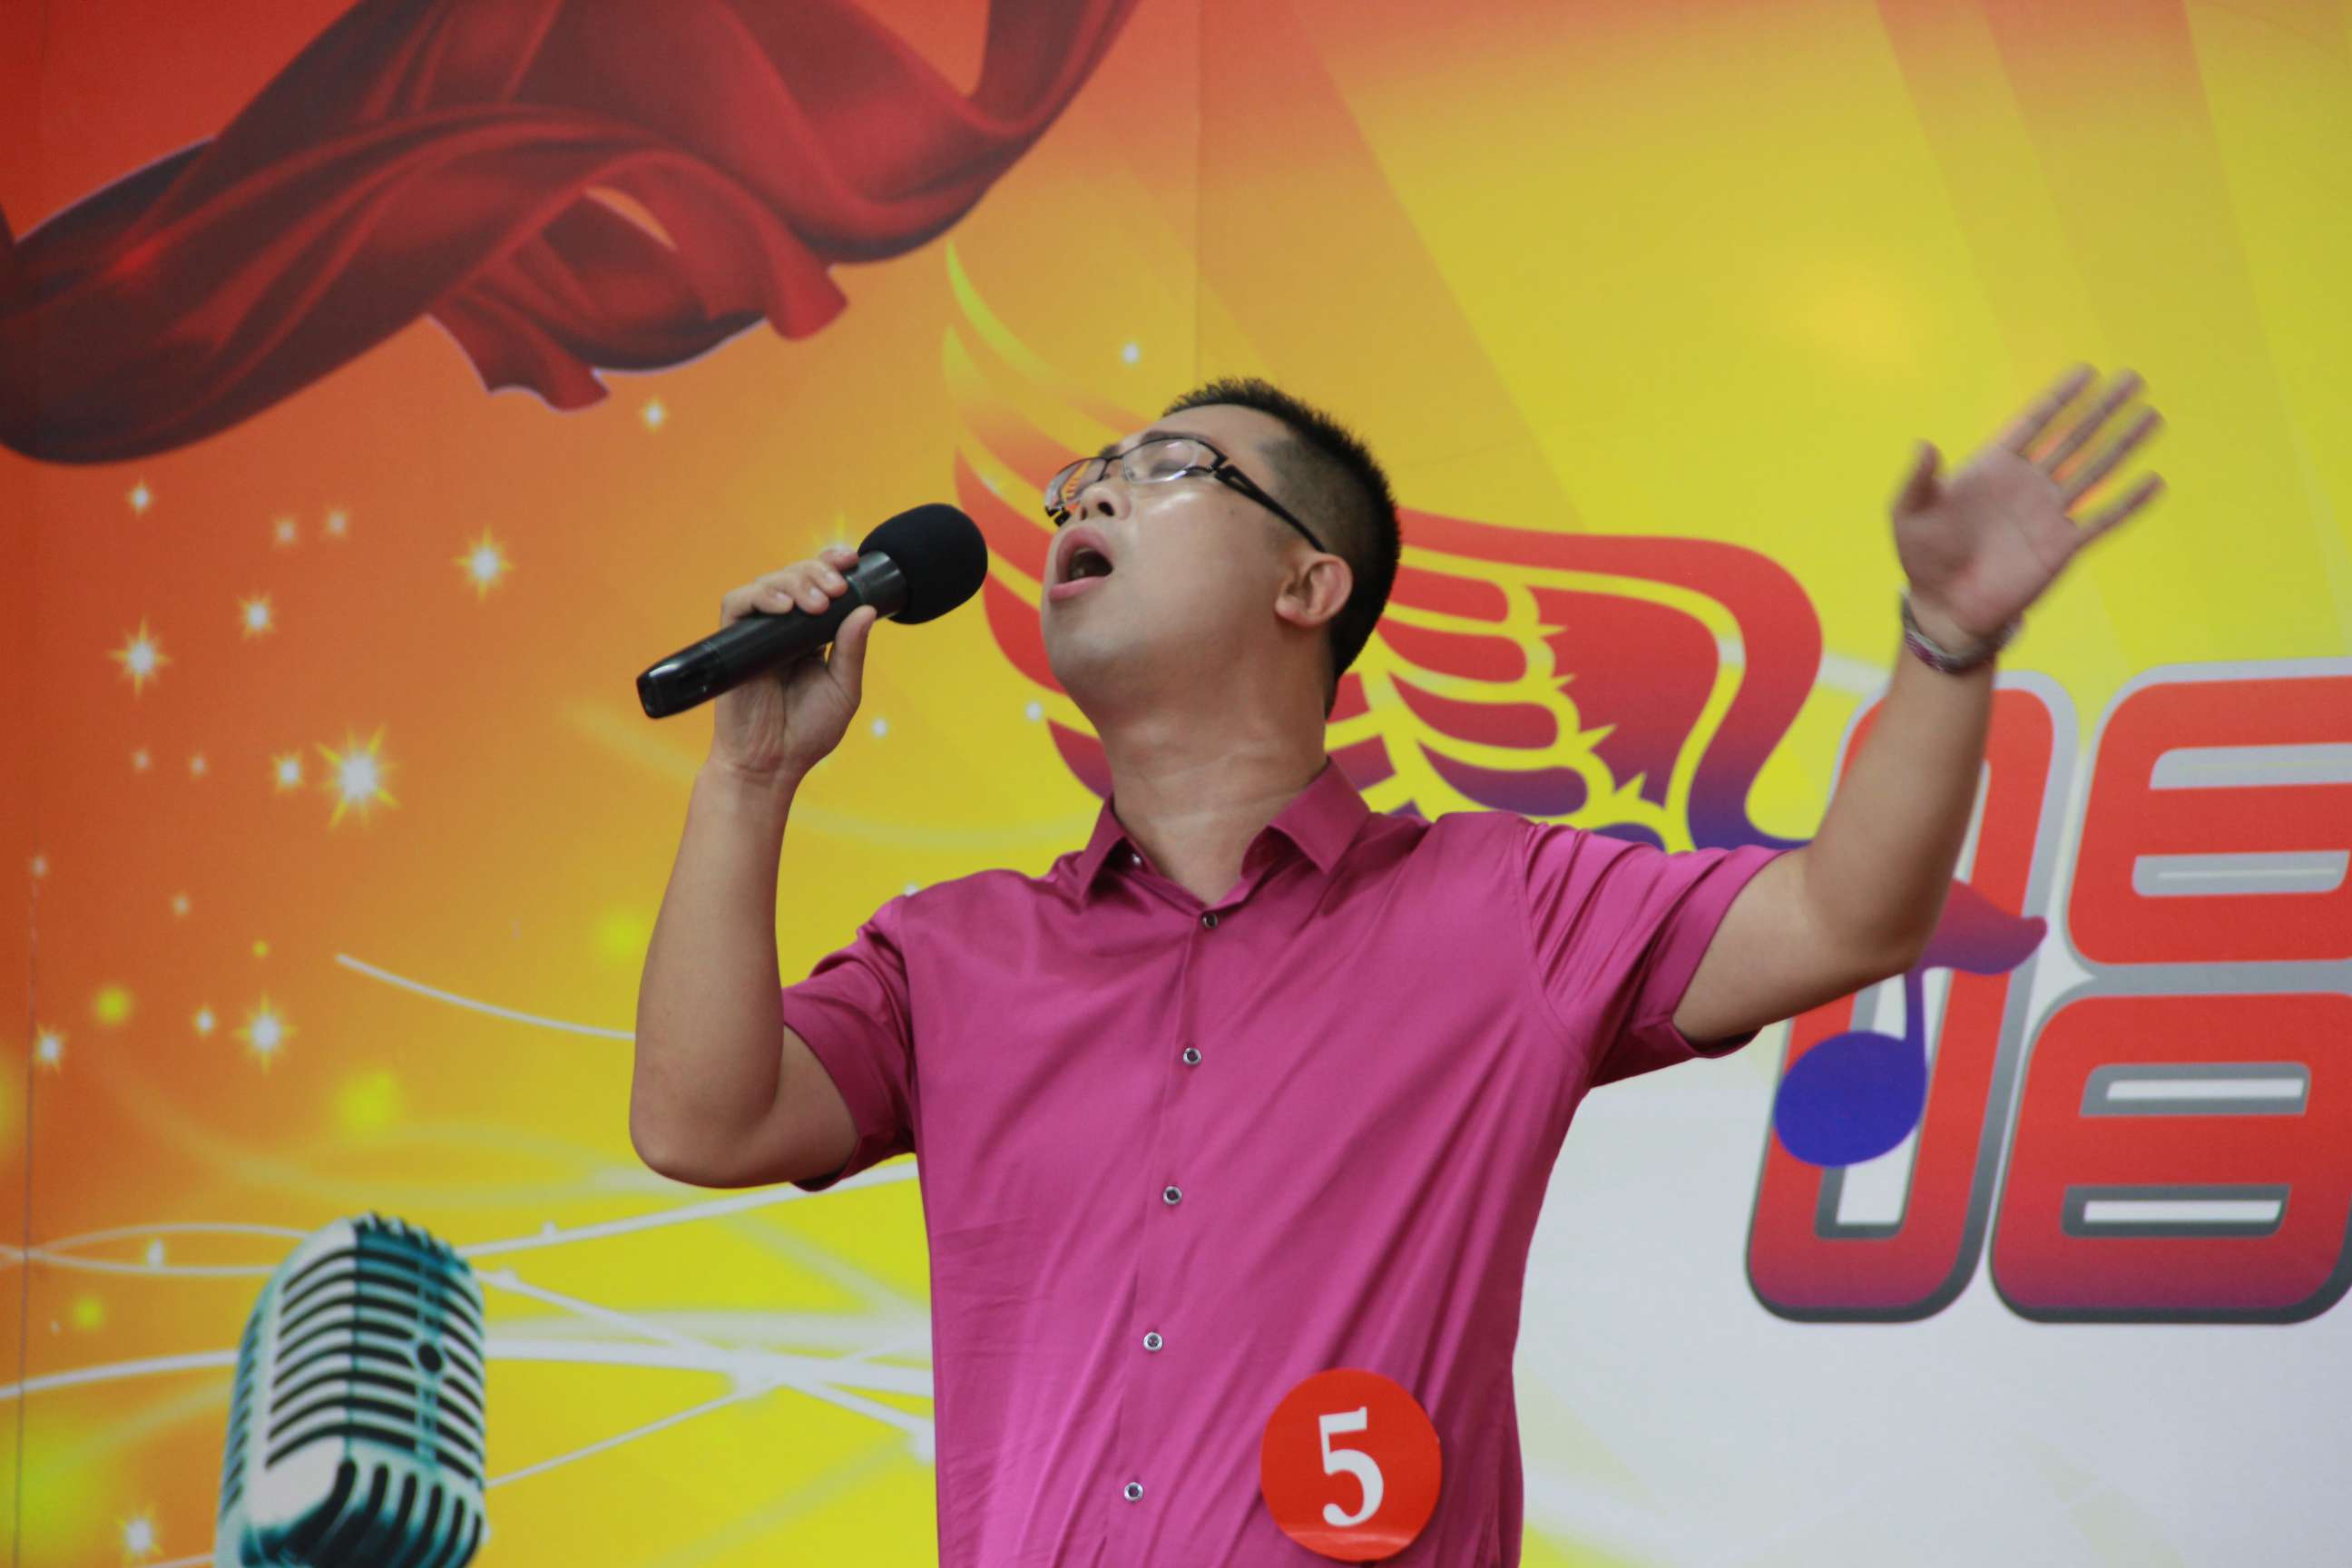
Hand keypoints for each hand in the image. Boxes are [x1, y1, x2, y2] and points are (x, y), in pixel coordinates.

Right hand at [708, 546, 877, 783]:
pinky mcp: (732, 642)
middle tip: (836, 589)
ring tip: (816, 603)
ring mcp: (757, 633)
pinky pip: (738, 603)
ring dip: (794, 582)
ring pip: (769, 582)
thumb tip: (866, 610)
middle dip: (818, 572)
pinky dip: (760, 596)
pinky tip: (782, 606)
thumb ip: (852, 651)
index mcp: (812, 635)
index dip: (831, 564)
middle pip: (796, 576)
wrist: (770, 764)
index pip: (819, 586)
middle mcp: (784, 628)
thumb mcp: (843, 689)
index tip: (851, 558)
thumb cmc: (806, 732)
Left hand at [1891, 365, 2167, 646]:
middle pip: (2073, 438)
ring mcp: (2048, 514)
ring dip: (2123, 444)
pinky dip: (2128, 503)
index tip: (2086, 372)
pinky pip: (2102, 520)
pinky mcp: (2062, 546)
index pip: (2033, 423)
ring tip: (2152, 416)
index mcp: (1993, 468)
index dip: (2059, 398)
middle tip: (2133, 379)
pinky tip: (2154, 482)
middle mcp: (2027, 484)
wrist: (1945, 607)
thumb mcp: (1908, 515)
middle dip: (2102, 409)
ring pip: (2094, 470)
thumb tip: (1923, 446)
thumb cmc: (1922, 558)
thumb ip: (1916, 481)